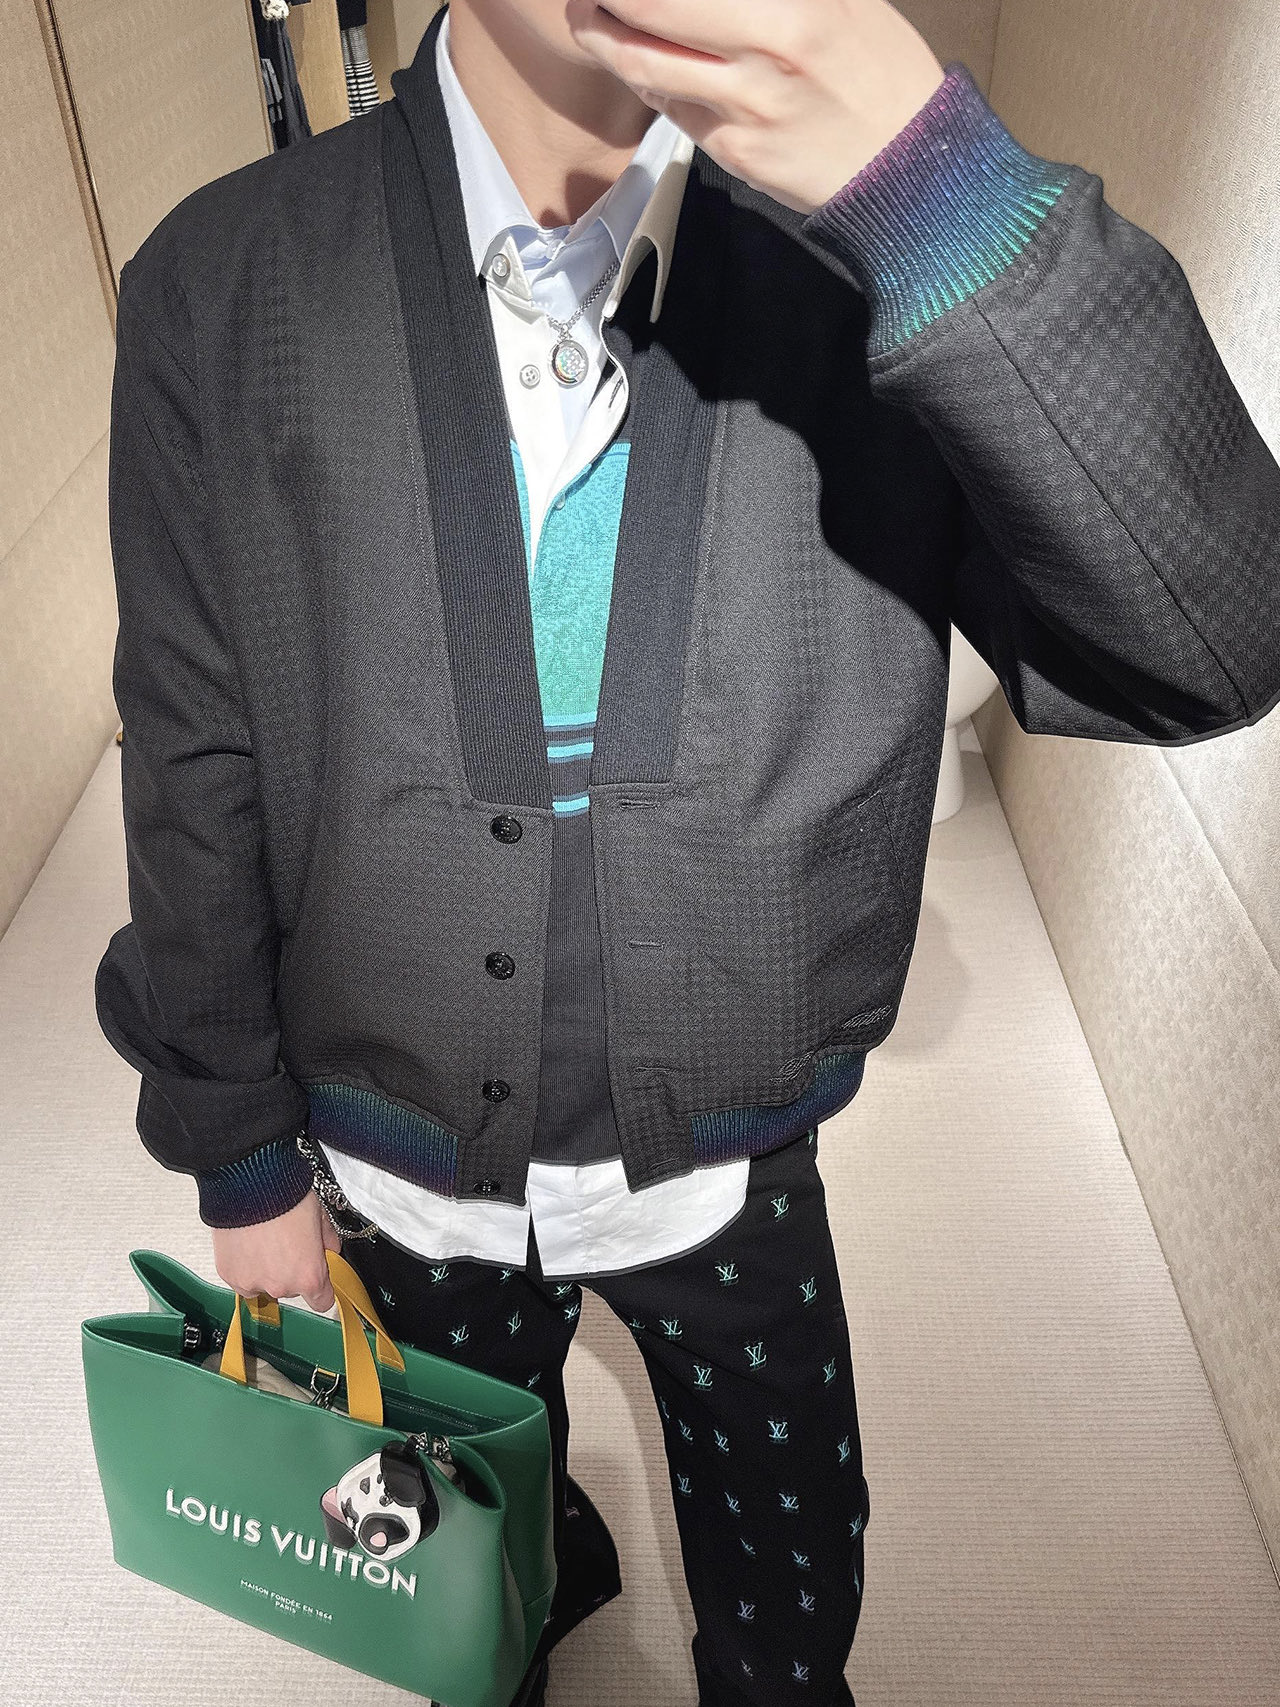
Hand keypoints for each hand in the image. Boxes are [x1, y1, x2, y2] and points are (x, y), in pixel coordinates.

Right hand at [211, 1188, 343, 1312]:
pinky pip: (242, 1278)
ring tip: (266, 1241)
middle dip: (292, 1272)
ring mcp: (252, 1283)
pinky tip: (250, 1244)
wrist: (250, 1185)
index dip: (322, 1290)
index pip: (321, 1302)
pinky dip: (246, 1266)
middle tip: (288, 1245)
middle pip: (291, 1290)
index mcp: (309, 1276)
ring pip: (264, 1285)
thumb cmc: (286, 1197)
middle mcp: (281, 1286)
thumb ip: (328, 1241)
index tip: (319, 1280)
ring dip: (266, 1270)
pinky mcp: (230, 1276)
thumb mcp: (321, 1216)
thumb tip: (330, 1248)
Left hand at [565, 0, 945, 214]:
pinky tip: (640, 65)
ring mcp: (747, 105)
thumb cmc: (878, 72)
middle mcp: (768, 46)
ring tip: (590, 19)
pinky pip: (675, 111)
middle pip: (654, 8)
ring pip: (648, 65)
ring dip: (606, 40)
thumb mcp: (841, 0)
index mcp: (795, 2)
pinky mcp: (736, 152)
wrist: (909, 166)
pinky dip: (648, 83)